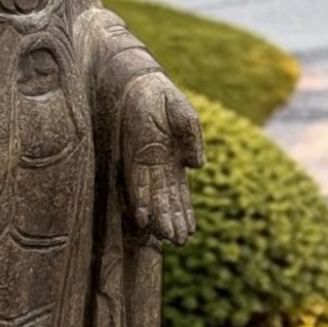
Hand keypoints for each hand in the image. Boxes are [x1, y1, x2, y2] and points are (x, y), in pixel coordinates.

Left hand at [119, 73, 202, 244]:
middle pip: (168, 200)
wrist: (137, 83)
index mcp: (176, 159)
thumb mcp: (184, 115)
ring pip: (153, 197)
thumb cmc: (162, 97)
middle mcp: (160, 167)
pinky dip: (140, 201)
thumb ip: (192, 137)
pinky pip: (136, 183)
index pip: (182, 192)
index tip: (191, 232)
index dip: (186, 212)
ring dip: (158, 217)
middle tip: (179, 242)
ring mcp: (144, 164)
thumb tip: (197, 165)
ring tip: (165, 237)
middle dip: (173, 221)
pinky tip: (142, 218)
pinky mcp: (130, 157)